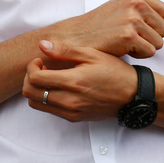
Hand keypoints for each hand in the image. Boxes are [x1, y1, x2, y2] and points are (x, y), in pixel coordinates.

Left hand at [23, 40, 140, 122]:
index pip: (35, 79)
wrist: (133, 96)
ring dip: (37, 89)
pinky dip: (46, 98)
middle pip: (30, 93)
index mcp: (72, 82)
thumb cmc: (115, 72)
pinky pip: (49, 110)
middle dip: (30, 78)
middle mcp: (69, 101)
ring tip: (50, 77)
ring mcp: (71, 112)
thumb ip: (64, 50)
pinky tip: (59, 87)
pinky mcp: (74, 118)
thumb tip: (41, 45)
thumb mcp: (92, 54)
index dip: (31, 67)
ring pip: (36, 104)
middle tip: (42, 68)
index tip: (41, 60)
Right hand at [51, 0, 163, 60]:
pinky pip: (149, 52)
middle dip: (151, 37)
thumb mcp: (125, 9)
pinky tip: (122, 48)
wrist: (78, 37)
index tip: (139, 26)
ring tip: (125, 41)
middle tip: (129, 35)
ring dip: (144, 47)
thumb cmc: (102, 25)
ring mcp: (132, 19)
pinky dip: (138, 55)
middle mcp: (136, 3)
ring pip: (159, 43)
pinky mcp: (129, 36)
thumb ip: (151, 11)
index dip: (156, 24)